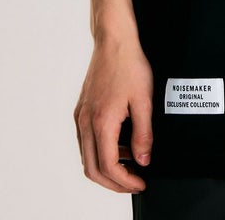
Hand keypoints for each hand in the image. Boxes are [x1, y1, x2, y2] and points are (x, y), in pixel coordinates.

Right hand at [73, 36, 153, 192]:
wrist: (114, 41)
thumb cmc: (129, 65)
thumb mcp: (144, 100)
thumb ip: (144, 133)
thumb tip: (143, 159)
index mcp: (101, 122)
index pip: (108, 166)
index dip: (125, 181)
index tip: (140, 183)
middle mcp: (85, 122)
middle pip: (93, 169)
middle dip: (114, 182)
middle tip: (134, 182)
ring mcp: (81, 116)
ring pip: (87, 157)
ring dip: (107, 167)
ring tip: (130, 163)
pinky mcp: (82, 110)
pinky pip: (86, 141)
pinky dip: (101, 151)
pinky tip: (120, 144)